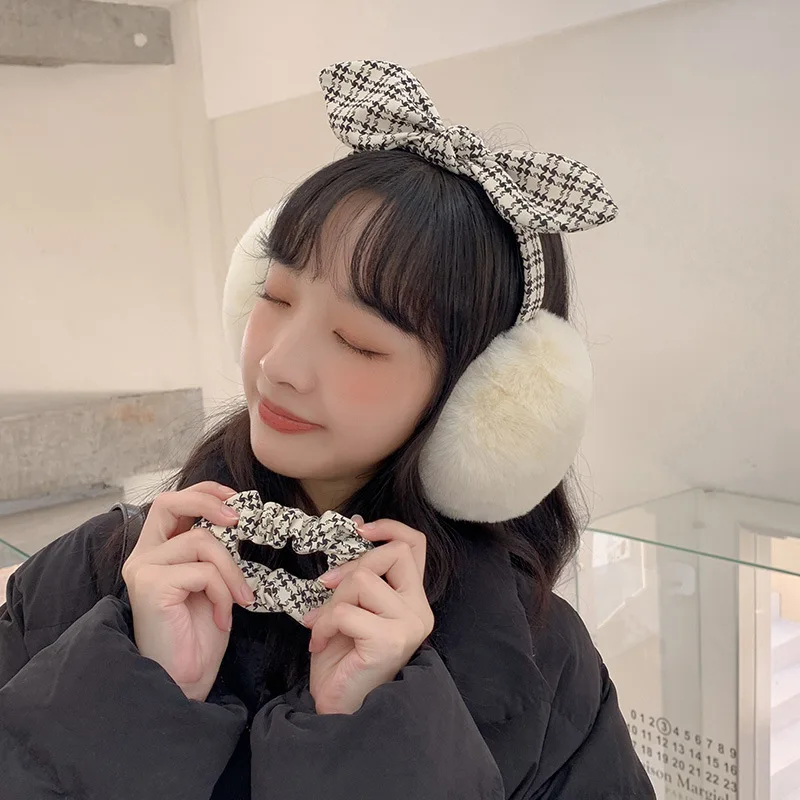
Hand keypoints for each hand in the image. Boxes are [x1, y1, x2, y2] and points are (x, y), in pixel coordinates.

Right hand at [121, 482, 255, 701]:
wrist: (185, 681)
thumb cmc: (200, 634)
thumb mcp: (212, 581)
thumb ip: (212, 550)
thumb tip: (235, 517)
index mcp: (156, 551)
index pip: (172, 504)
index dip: (204, 493)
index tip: (235, 500)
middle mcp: (143, 557)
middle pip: (169, 503)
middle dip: (209, 502)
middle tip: (239, 520)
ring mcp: (143, 570)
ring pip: (202, 542)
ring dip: (232, 571)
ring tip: (239, 600)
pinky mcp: (151, 586)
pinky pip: (203, 572)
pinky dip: (223, 592)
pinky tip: (221, 618)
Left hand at [302, 518, 434, 714]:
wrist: (338, 707)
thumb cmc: (343, 657)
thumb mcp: (353, 605)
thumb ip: (360, 575)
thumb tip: (355, 527)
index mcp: (412, 598)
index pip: (416, 544)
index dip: (389, 528)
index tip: (359, 529)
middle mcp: (419, 610)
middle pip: (392, 554)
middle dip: (350, 566)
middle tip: (325, 588)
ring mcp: (408, 625)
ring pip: (363, 580)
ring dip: (332, 600)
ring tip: (323, 626)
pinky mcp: (389, 641)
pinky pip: (346, 611)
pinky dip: (324, 623)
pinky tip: (320, 643)